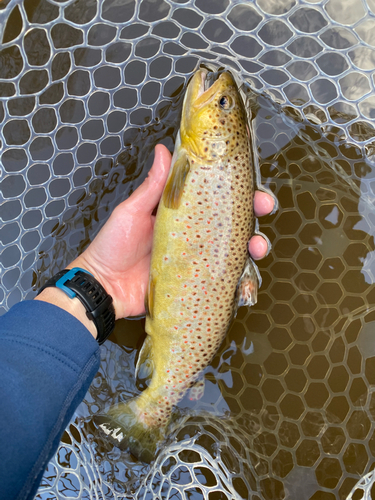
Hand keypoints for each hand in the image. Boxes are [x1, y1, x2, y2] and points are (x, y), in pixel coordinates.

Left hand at [70, 145, 274, 318]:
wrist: (103, 286)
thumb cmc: (113, 246)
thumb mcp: (132, 211)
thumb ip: (152, 186)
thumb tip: (164, 149)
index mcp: (181, 212)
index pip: (214, 195)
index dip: (235, 187)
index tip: (249, 179)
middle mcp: (194, 234)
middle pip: (232, 222)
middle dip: (255, 213)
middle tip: (264, 206)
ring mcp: (197, 259)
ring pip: (235, 250)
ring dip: (254, 245)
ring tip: (257, 246)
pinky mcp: (197, 282)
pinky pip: (224, 279)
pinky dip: (240, 278)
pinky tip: (246, 275)